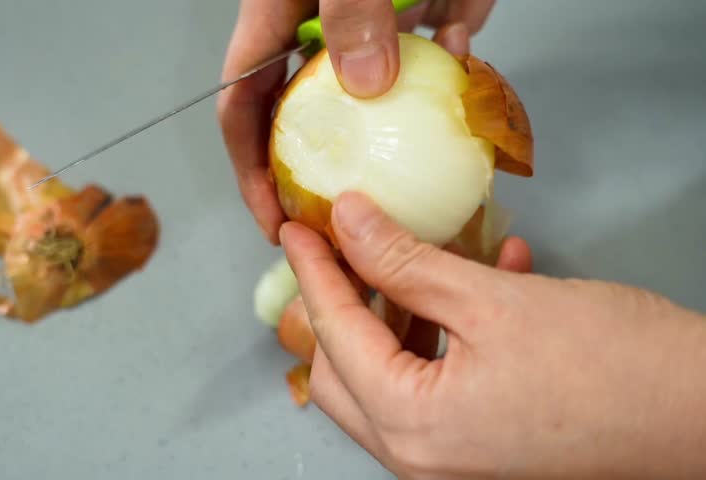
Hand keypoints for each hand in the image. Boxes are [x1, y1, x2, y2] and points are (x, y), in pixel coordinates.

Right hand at [217, 0, 495, 243]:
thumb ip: (352, 8)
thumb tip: (362, 86)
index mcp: (279, 10)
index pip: (243, 104)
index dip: (248, 169)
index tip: (274, 220)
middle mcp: (323, 24)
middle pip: (301, 113)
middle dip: (313, 173)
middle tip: (340, 229)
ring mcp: (380, 20)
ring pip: (373, 97)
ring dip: (386, 142)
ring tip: (404, 196)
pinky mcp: (432, 6)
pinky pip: (437, 60)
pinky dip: (450, 87)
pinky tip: (467, 113)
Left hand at [280, 191, 705, 478]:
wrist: (705, 416)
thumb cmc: (612, 364)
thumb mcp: (493, 300)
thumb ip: (406, 262)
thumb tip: (348, 222)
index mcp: (412, 426)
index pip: (335, 335)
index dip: (314, 271)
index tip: (297, 228)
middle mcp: (420, 457)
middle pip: (345, 369)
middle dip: (343, 300)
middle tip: (346, 244)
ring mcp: (451, 459)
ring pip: (389, 373)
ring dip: (399, 311)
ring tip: (421, 255)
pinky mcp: (482, 445)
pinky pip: (437, 382)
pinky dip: (446, 332)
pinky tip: (481, 276)